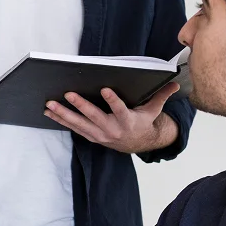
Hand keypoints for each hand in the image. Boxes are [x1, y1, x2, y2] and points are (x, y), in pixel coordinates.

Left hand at [45, 82, 179, 153]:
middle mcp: (112, 129)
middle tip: (68, 94)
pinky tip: (50, 112)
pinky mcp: (92, 136)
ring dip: (64, 114)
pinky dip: (61, 120)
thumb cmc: (143, 122)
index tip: (105, 89)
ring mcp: (100, 134)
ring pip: (80, 124)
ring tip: (50, 104)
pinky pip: (74, 128)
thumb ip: (162, 95)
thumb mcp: (153, 110)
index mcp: (128, 121)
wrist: (138, 144)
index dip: (113, 101)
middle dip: (80, 105)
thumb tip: (175, 82)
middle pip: (94, 117)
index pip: (120, 109)